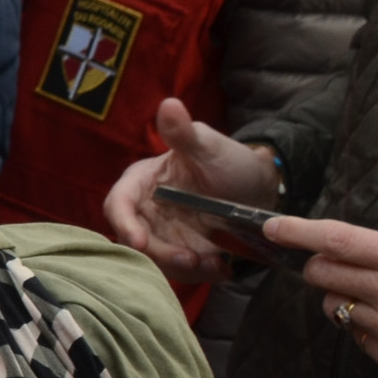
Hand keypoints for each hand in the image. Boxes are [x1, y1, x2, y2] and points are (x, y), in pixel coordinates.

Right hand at [103, 97, 282, 283]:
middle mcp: (146, 211)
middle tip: (192, 259)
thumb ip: (183, 133)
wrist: (259, 189)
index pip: (118, 204)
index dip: (123, 224)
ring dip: (183, 268)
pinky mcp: (183, 252)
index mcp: (142, 182)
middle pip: (134, 240)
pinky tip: (223, 266)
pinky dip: (201, 273)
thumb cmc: (229, 161)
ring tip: (215, 263)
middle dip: (160, 254)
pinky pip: (183, 270)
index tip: (138, 241)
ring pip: (158, 260)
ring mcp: (163, 235)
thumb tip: (169, 104)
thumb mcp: (209, 146)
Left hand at [268, 216, 377, 377]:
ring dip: (343, 301)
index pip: (339, 240)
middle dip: (319, 268)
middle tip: (334, 268)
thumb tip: (336, 249)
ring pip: (334, 308)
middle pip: (323, 274)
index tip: (273, 227)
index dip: (299, 232)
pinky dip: (365, 330)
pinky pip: (357, 339)